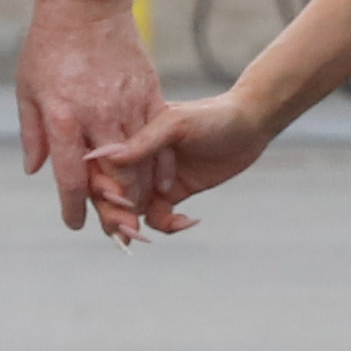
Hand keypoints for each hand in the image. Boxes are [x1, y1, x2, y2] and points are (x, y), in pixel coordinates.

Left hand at [15, 0, 162, 240]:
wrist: (85, 3)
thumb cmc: (48, 46)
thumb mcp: (28, 90)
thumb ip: (33, 133)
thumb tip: (36, 170)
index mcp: (63, 117)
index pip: (70, 177)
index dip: (73, 207)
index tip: (75, 223)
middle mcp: (97, 115)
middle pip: (112, 178)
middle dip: (114, 211)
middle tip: (114, 231)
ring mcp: (127, 104)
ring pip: (140, 162)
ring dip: (139, 193)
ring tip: (135, 212)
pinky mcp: (149, 92)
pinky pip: (160, 138)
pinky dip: (161, 164)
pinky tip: (160, 182)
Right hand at [85, 93, 271, 233]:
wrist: (250, 125)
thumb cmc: (213, 115)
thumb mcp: (177, 123)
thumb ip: (144, 140)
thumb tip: (109, 155)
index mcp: (130, 137)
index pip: (103, 165)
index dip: (101, 185)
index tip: (114, 199)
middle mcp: (138, 159)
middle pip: (112, 193)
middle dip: (115, 214)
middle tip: (127, 230)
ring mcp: (154, 178)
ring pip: (132, 210)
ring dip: (136, 225)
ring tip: (145, 234)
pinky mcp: (173, 194)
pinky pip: (159, 218)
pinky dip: (168, 225)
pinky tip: (188, 220)